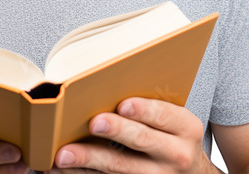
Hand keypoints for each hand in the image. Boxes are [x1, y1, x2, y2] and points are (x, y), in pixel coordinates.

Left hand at [50, 97, 212, 173]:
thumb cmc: (173, 137)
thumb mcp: (174, 120)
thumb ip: (150, 105)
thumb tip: (104, 84)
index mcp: (186, 128)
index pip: (164, 115)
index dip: (144, 110)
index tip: (123, 104)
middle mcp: (177, 154)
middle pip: (142, 140)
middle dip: (115, 130)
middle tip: (93, 123)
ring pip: (120, 167)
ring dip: (88, 159)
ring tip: (63, 154)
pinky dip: (83, 173)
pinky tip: (62, 169)